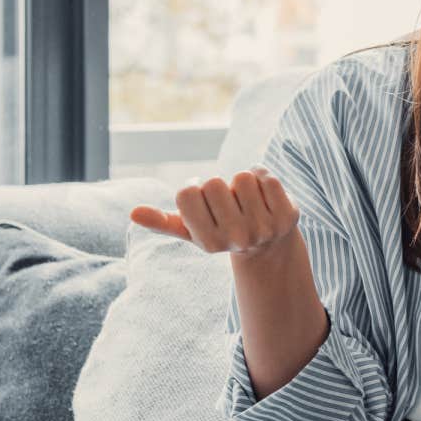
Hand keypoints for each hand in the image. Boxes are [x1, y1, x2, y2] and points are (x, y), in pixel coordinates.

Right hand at [129, 166, 299, 258]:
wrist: (268, 244)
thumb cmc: (221, 230)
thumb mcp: (190, 229)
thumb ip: (162, 221)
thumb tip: (133, 213)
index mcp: (208, 242)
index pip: (187, 193)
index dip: (193, 186)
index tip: (203, 198)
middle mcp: (237, 239)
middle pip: (214, 182)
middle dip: (219, 185)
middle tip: (229, 203)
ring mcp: (265, 229)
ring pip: (242, 176)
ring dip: (242, 182)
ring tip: (247, 201)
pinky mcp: (287, 216)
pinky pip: (266, 176)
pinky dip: (263, 178)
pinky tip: (265, 197)